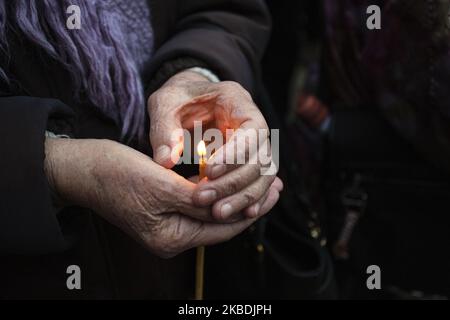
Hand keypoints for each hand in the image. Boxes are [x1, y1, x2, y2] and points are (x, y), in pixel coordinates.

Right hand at [44, 138, 262, 257]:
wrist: (82, 168)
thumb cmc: (116, 175)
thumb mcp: (162, 186)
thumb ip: (198, 200)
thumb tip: (231, 205)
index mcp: (171, 238)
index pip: (223, 228)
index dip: (251, 210)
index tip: (273, 191)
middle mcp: (172, 237)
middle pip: (221, 224)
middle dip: (249, 204)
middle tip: (275, 185)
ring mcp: (167, 224)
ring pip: (212, 213)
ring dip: (235, 196)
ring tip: (260, 181)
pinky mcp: (164, 209)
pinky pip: (199, 205)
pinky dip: (217, 192)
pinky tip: (229, 180)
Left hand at [148, 70, 281, 221]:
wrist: (188, 99)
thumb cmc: (177, 98)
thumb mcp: (164, 104)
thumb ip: (164, 130)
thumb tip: (165, 161)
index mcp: (237, 100)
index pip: (251, 130)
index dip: (234, 154)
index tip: (208, 172)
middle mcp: (253, 122)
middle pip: (261, 157)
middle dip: (234, 182)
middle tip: (203, 199)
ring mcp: (255, 143)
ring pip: (264, 174)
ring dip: (244, 197)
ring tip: (218, 213)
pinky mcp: (250, 160)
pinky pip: (259, 182)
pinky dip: (251, 199)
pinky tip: (242, 215)